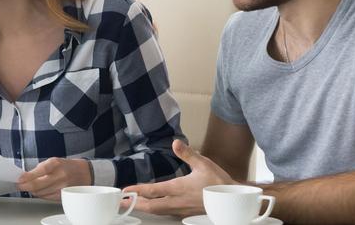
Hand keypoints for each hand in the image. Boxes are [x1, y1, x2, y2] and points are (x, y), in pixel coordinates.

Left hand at [16, 157, 91, 199]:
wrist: (83, 173)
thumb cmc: (66, 166)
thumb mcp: (53, 161)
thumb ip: (40, 168)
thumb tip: (26, 177)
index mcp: (55, 164)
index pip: (38, 171)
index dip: (26, 177)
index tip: (19, 179)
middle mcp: (59, 175)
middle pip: (38, 185)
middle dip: (26, 186)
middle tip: (20, 186)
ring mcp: (62, 187)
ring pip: (41, 193)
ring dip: (33, 191)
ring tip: (30, 187)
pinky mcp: (63, 195)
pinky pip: (47, 197)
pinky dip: (41, 195)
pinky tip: (39, 191)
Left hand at [121, 139, 235, 216]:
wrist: (233, 200)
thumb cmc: (218, 182)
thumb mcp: (203, 163)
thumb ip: (187, 153)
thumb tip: (175, 142)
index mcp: (178, 188)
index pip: (153, 191)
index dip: (137, 191)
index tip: (125, 191)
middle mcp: (177, 201)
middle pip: (151, 205)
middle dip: (135, 204)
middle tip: (121, 202)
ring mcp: (181, 209)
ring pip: (158, 211)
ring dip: (145, 208)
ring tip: (133, 205)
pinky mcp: (186, 213)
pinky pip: (167, 213)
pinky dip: (156, 210)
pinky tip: (154, 208)